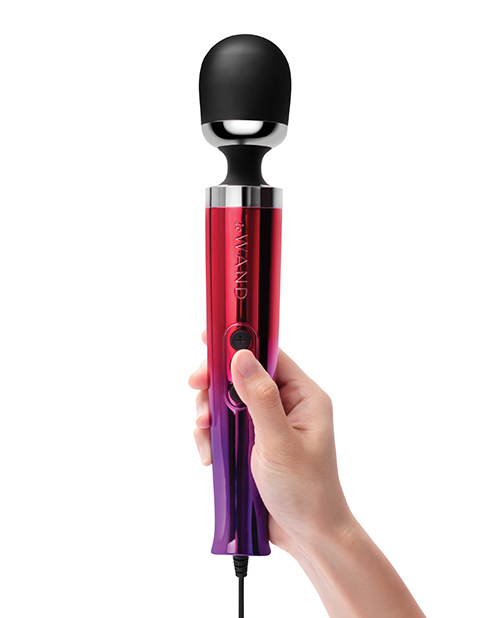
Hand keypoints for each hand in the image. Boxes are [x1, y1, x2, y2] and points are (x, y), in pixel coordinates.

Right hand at [189, 331, 354, 554]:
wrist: (307, 535)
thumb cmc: (306, 491)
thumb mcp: (279, 443)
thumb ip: (260, 398)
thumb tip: (241, 357)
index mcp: (303, 396)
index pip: (268, 355)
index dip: (238, 345)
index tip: (208, 340)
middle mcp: (286, 404)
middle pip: (240, 377)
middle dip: (216, 386)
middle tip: (196, 389)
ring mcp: (267, 424)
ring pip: (227, 402)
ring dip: (211, 416)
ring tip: (207, 436)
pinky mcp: (253, 443)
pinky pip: (224, 428)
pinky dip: (212, 438)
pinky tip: (212, 457)